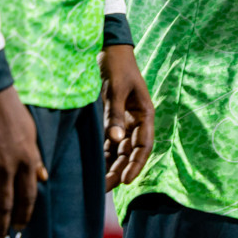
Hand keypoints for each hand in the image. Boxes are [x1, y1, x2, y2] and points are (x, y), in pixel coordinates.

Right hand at [0, 85, 46, 237]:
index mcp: (25, 160)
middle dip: (0, 226)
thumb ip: (35, 158)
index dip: (24, 214)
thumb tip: (43, 178)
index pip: (28, 196)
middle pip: (3, 204)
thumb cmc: (11, 111)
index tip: (21, 227)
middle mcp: (4, 168)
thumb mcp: (31, 133)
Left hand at [100, 45, 153, 189]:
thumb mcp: (116, 90)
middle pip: (130, 152)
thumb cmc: (117, 67)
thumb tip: (116, 140)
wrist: (108, 50)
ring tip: (98, 183)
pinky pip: (107, 142)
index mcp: (145, 114)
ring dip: (110, 165)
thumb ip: (116, 115)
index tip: (126, 180)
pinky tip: (92, 167)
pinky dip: (101, 154)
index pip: (144, 145)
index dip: (137, 164)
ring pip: (118, 150)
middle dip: (120, 170)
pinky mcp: (110, 120)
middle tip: (106, 187)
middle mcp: (135, 121)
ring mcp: (122, 122)